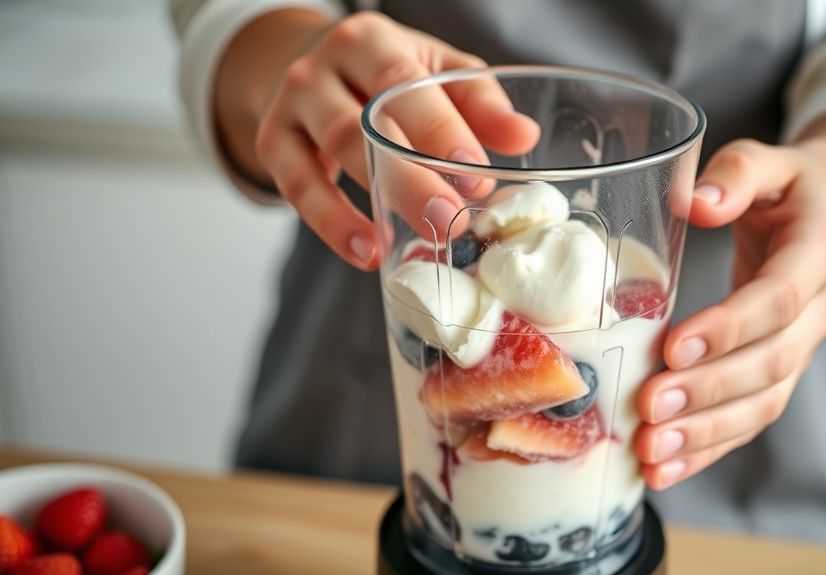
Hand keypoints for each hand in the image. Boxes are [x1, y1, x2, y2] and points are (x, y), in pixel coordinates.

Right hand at [221, 10, 538, 268]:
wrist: (312, 66)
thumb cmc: (388, 74)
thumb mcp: (436, 72)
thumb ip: (480, 103)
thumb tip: (524, 137)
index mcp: (371, 42)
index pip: (403, 83)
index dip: (439, 129)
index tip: (476, 172)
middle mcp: (322, 68)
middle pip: (363, 125)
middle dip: (410, 176)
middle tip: (452, 218)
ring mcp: (291, 105)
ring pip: (329, 157)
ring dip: (374, 204)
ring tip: (412, 242)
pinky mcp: (273, 143)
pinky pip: (298, 189)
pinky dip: (332, 225)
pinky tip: (367, 252)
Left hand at [634, 138, 825, 489]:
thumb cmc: (785, 188)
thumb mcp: (768, 160)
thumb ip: (737, 175)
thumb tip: (697, 202)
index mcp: (818, 253)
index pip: (777, 300)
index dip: (729, 327)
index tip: (674, 348)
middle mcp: (819, 310)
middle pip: (771, 363)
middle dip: (708, 391)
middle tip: (650, 407)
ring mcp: (803, 349)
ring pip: (764, 404)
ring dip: (706, 434)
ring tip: (652, 452)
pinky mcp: (780, 375)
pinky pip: (750, 420)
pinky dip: (709, 450)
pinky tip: (665, 469)